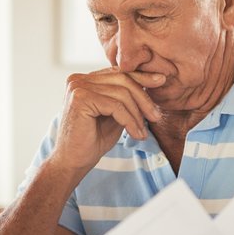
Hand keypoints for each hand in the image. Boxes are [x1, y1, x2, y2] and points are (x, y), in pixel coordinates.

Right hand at [49, 68, 165, 173]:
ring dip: (137, 114)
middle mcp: (78, 79)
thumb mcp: (115, 114)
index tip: (161, 81)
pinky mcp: (80, 99)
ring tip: (143, 132)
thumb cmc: (92, 140)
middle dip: (143, 98)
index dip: (141, 77)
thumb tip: (152, 80)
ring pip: (121, 93)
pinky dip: (129, 121)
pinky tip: (135, 134)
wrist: (72, 162)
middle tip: (156, 116)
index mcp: (85, 79)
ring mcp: (77, 87)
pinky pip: (115, 106)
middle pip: (122, 79)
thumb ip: (126, 98)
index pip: (118, 72)